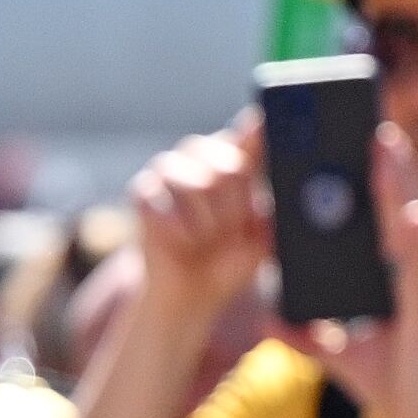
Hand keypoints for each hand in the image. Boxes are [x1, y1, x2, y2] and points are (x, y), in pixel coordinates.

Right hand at [132, 118, 268, 318]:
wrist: (192, 293)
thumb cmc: (231, 259)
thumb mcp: (264, 235)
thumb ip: (272, 207)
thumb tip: (275, 188)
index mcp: (238, 154)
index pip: (253, 132)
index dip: (258, 129)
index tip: (261, 125)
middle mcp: (203, 152)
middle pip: (231, 168)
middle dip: (237, 212)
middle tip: (233, 234)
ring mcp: (169, 169)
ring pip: (200, 186)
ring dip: (209, 225)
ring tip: (207, 240)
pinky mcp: (142, 192)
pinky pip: (164, 206)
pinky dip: (179, 232)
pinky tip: (182, 241)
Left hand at [279, 123, 417, 417]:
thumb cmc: (389, 379)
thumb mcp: (334, 352)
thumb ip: (303, 333)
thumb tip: (268, 316)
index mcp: (388, 274)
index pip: (375, 219)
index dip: (366, 183)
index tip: (349, 147)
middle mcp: (408, 270)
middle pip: (393, 206)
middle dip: (382, 165)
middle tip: (366, 123)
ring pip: (408, 222)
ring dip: (397, 184)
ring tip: (385, 146)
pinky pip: (416, 267)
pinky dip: (410, 239)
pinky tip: (406, 216)